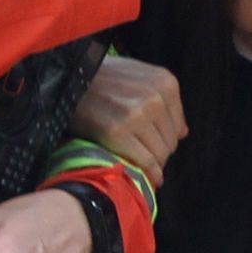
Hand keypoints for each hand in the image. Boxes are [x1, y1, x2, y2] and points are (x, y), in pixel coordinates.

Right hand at [70, 53, 184, 181]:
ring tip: (136, 161)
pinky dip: (148, 173)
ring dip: (152, 164)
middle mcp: (155, 97)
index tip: (150, 144)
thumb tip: (184, 133)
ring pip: (160, 155)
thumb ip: (163, 99)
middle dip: (158, 152)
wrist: (67, 79)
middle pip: (171, 142)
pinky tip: (142, 176)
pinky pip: (146, 162)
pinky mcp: (118, 132)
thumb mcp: (137, 76)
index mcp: (164, 82)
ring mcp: (137, 115)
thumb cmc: (102, 77)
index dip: (165, 139)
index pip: (178, 126)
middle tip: (141, 155)